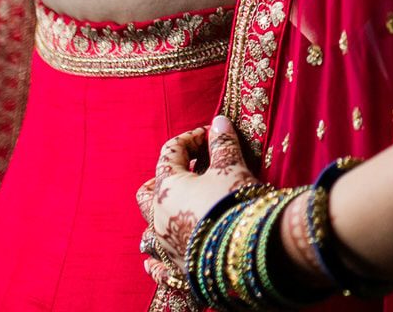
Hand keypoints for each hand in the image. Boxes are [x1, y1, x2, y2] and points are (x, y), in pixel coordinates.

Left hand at [137, 116, 262, 287]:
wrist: (244, 250)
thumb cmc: (234, 203)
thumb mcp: (231, 168)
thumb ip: (223, 144)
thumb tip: (219, 123)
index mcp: (167, 187)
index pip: (171, 153)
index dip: (191, 139)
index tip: (211, 135)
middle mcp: (158, 217)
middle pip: (147, 192)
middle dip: (163, 179)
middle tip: (186, 173)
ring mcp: (164, 245)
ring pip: (148, 231)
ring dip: (157, 220)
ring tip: (171, 214)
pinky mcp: (176, 268)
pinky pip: (157, 267)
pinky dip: (154, 262)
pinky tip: (151, 262)